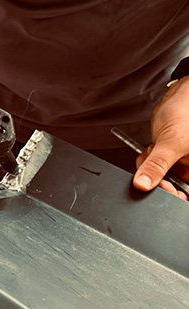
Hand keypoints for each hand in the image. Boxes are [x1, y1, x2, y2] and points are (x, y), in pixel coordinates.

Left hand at [133, 76, 188, 200]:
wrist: (181, 94)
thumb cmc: (187, 111)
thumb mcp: (173, 141)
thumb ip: (157, 165)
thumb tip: (143, 184)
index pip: (187, 192)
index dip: (174, 194)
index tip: (161, 187)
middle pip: (173, 186)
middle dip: (157, 177)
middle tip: (151, 169)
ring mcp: (180, 162)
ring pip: (158, 176)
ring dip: (149, 165)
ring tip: (153, 150)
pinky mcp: (168, 155)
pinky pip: (152, 165)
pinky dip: (146, 158)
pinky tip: (151, 146)